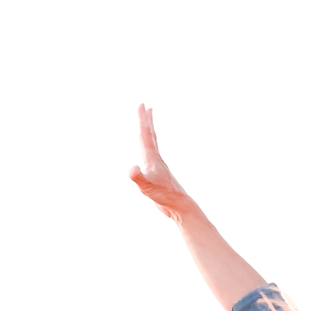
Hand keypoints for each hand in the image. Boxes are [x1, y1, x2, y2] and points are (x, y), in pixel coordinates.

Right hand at [130, 104, 193, 220]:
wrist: (178, 205)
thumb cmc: (164, 196)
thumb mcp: (146, 187)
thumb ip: (138, 177)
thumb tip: (131, 169)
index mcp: (152, 158)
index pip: (146, 134)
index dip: (143, 120)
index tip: (142, 105)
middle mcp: (156, 159)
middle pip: (150, 135)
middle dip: (147, 120)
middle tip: (145, 106)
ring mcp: (158, 166)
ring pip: (152, 144)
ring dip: (149, 132)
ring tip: (147, 123)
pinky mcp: (158, 174)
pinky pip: (151, 156)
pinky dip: (149, 148)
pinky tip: (148, 151)